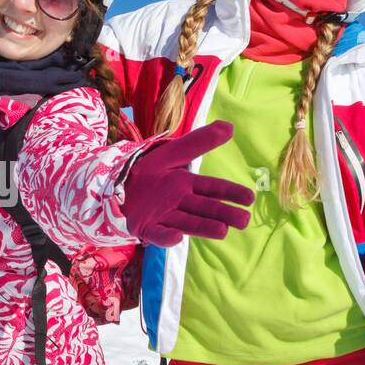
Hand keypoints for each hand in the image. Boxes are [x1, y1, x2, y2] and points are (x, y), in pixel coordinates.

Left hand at [122, 121, 254, 244]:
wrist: (115, 182)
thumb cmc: (148, 170)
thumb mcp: (172, 153)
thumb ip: (198, 141)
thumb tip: (229, 126)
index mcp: (187, 185)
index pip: (213, 188)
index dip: (230, 192)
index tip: (249, 198)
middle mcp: (180, 203)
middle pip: (205, 208)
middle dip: (223, 214)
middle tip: (243, 220)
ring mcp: (164, 217)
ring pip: (187, 222)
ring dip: (204, 227)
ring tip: (222, 231)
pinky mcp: (147, 228)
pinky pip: (158, 234)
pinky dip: (167, 237)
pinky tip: (177, 237)